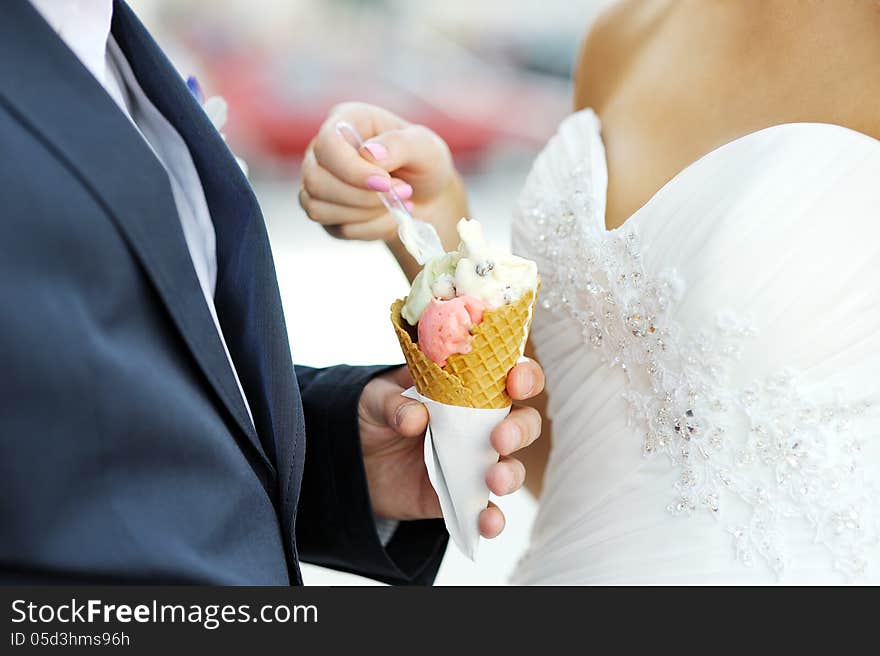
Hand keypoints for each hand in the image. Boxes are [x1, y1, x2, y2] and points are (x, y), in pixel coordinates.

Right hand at [300, 102, 465, 247]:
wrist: (428, 197)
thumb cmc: (424, 164)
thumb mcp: (425, 147)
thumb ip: (399, 144)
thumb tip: (369, 153)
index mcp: (346, 121)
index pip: (327, 144)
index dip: (351, 169)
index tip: (385, 183)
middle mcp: (323, 150)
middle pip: (316, 180)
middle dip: (363, 197)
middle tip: (402, 193)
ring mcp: (319, 183)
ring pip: (319, 208)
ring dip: (366, 214)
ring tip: (397, 204)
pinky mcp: (325, 212)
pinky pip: (336, 229)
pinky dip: (369, 229)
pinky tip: (389, 217)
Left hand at [358, 359, 544, 537]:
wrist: (353, 461)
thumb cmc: (371, 415)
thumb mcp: (372, 399)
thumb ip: (392, 403)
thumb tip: (415, 417)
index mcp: (465, 387)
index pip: (507, 375)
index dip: (523, 376)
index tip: (516, 383)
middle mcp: (479, 424)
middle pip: (523, 422)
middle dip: (520, 429)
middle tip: (500, 438)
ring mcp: (474, 462)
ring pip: (512, 466)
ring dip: (512, 474)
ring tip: (494, 480)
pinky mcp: (462, 497)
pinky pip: (488, 510)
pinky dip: (493, 518)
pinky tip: (487, 522)